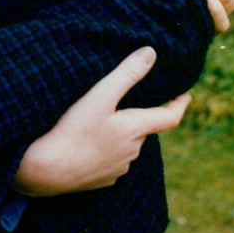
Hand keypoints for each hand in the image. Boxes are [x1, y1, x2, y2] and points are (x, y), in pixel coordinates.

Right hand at [14, 47, 189, 196]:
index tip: (186, 95)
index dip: (179, 104)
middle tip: (127, 102)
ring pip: (127, 146)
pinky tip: (89, 144)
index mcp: (135, 129)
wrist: (47, 170)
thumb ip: (126, 74)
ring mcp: (117, 168)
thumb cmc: (74, 130)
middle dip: (139, 117)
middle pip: (143, 130)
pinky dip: (105, 150)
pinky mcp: (102, 179)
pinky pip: (111, 161)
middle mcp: (133, 151)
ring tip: (102, 121)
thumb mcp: (99, 96)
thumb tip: (151, 53)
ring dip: (121, 134)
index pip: (169, 117)